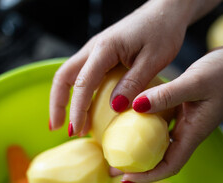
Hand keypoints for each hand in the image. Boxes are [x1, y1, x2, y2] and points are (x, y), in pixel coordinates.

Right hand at [49, 0, 193, 134]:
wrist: (165, 11)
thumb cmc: (162, 31)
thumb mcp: (153, 59)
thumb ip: (133, 82)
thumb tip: (114, 107)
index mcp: (105, 48)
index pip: (83, 83)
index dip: (77, 109)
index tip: (76, 130)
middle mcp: (94, 48)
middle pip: (63, 77)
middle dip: (57, 104)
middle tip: (58, 128)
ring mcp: (95, 50)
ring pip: (70, 75)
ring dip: (65, 99)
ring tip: (70, 124)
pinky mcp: (102, 54)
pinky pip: (82, 75)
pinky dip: (77, 93)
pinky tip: (85, 107)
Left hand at [121, 39, 222, 182]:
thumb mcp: (196, 82)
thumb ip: (167, 95)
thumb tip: (136, 106)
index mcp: (193, 133)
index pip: (170, 166)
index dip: (147, 176)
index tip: (124, 177)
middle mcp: (187, 131)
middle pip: (159, 157)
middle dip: (136, 164)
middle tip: (111, 162)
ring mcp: (184, 120)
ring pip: (157, 139)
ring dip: (137, 143)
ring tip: (114, 141)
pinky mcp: (181, 108)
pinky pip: (159, 120)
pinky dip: (143, 121)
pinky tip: (128, 114)